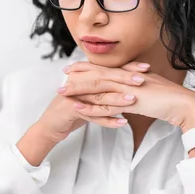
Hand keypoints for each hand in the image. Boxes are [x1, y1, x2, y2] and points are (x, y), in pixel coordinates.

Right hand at [34, 61, 148, 143]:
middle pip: (103, 78)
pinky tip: (122, 122)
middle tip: (142, 79)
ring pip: (98, 96)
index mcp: (83, 77)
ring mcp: (73, 95)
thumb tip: (125, 85)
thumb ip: (102, 89)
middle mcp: (78, 83)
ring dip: (117, 98)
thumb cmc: (71, 111)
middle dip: (123, 78)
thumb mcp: (87, 97)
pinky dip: (108, 120)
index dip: (125, 67)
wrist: (50, 126)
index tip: (144, 68)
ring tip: (134, 99)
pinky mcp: (69, 109)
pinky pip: (92, 114)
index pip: (107, 69)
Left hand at [59, 61, 194, 131]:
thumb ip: (135, 91)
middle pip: (97, 74)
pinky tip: (78, 107)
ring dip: (78, 90)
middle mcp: (126, 78)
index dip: (87, 66)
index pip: (104, 68)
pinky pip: (106, 105)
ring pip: (97, 88)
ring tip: (61, 91)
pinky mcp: (130, 103)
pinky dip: (91, 106)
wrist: (186, 104)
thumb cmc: (170, 99)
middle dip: (77, 74)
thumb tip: (125, 95)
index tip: (73, 67)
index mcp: (130, 73)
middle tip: (62, 74)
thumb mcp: (148, 91)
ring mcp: (127, 89)